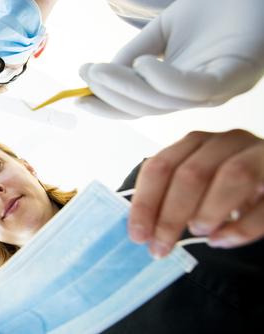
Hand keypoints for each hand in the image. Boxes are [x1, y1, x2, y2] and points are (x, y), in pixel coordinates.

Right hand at [77, 0, 263, 118]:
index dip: (108, 107)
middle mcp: (200, 97)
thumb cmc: (214, 6)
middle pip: (149, 109)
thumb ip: (133, 55)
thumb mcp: (162, 33)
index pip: (141, 107)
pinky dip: (164, 81)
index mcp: (182, 89)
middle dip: (112, 96)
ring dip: (127, 88)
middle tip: (86, 75)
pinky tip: (143, 65)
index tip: (78, 99)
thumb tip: (99, 78)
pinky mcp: (236, 75)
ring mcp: (219, 89)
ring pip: (165, 102)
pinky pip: (194, 89)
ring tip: (101, 70)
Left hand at [128, 130, 263, 257]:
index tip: (138, 236)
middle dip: (170, 216)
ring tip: (198, 234)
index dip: (145, 203)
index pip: (160, 167)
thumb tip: (142, 231)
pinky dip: (241, 228)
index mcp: (195, 142)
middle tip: (161, 248)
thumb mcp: (197, 184)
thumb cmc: (228, 185)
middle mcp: (225, 141)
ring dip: (208, 212)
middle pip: (191, 174)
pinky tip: (223, 241)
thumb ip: (170, 197)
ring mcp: (259, 155)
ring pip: (231, 176)